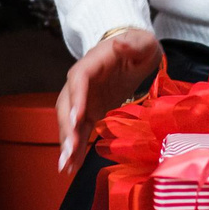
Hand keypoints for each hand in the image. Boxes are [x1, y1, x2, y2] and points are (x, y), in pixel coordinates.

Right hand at [54, 26, 161, 172]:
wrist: (134, 53)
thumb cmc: (138, 46)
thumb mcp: (142, 42)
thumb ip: (134, 43)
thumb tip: (120, 43)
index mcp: (92, 63)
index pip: (78, 79)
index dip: (76, 98)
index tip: (77, 118)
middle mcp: (81, 82)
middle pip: (66, 104)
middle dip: (66, 128)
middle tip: (69, 151)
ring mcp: (83, 98)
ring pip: (69, 122)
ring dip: (66, 143)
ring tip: (66, 166)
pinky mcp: (89, 112)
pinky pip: (79, 131)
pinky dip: (76, 148)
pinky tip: (73, 166)